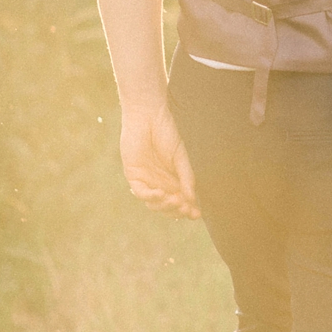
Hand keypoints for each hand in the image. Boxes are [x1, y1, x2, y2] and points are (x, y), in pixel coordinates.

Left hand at [119, 98, 199, 218]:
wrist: (149, 116)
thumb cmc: (167, 133)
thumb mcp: (181, 157)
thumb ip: (186, 177)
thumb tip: (193, 199)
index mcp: (172, 179)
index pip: (180, 201)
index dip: (188, 209)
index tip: (197, 214)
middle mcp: (159, 183)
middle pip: (167, 207)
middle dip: (177, 210)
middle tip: (187, 209)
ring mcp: (146, 180)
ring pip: (154, 204)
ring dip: (165, 205)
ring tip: (176, 200)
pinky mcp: (133, 175)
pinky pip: (141, 192)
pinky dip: (151, 196)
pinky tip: (161, 193)